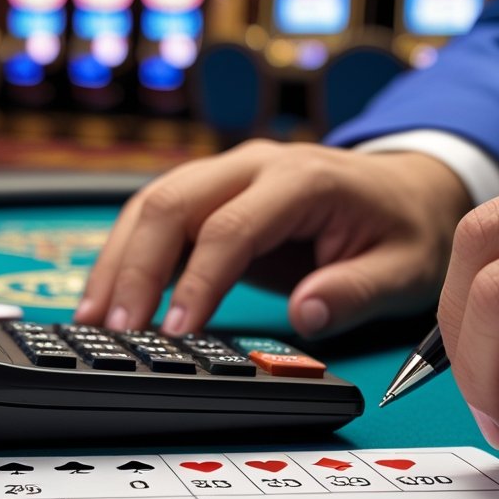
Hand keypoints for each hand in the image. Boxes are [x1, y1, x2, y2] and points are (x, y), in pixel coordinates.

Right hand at [75, 141, 471, 337]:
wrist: (406, 188)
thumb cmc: (404, 229)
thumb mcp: (404, 267)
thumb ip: (356, 291)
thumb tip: (306, 315)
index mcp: (301, 179)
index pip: (230, 228)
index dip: (196, 282)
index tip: (174, 332)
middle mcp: (252, 165)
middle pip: (170, 203)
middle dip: (134, 269)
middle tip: (112, 330)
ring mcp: (226, 175)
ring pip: (149, 206)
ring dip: (116, 263)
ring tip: (92, 321)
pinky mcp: (210, 195)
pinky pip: (155, 218)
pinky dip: (126, 257)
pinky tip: (109, 299)